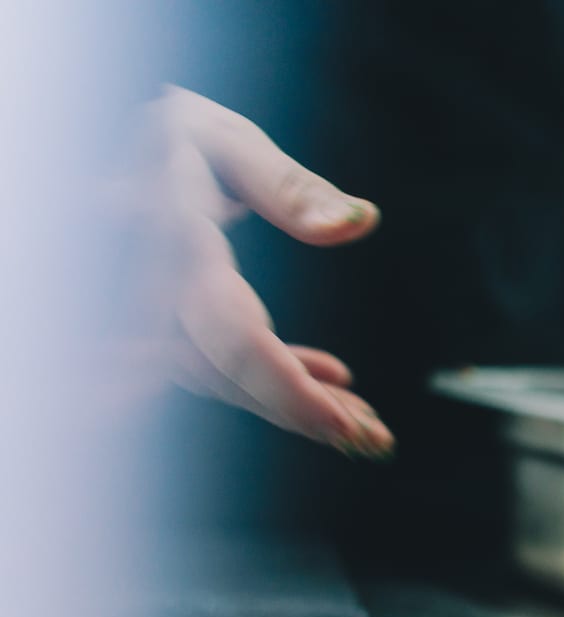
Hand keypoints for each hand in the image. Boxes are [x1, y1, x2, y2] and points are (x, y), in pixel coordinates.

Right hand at [125, 87, 393, 457]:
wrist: (95, 144)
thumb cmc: (168, 134)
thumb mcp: (226, 140)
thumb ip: (289, 186)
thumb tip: (358, 223)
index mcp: (171, 238)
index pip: (231, 333)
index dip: (287, 388)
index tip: (346, 426)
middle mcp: (151, 285)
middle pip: (227, 372)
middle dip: (301, 413)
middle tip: (374, 441)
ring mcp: (146, 311)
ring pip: (222, 378)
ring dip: (295, 402)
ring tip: (365, 423)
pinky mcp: (161, 323)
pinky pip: (215, 364)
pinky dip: (274, 377)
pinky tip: (333, 380)